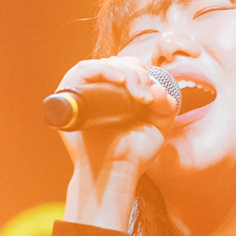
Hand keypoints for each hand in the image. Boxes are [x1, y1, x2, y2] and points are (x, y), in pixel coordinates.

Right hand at [55, 55, 176, 231]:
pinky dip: (100, 69)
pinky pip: (81, 71)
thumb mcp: (158, 127)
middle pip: (116, 63)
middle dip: (135, 73)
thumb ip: (165, 107)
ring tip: (135, 91)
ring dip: (122, 71)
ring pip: (101, 65)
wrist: (116, 172)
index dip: (141, 72)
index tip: (150, 94)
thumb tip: (157, 89)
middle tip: (144, 97)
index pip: (127, 67)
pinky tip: (118, 80)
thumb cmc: (134, 154)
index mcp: (117, 95)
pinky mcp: (70, 99)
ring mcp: (84, 95)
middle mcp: (99, 92)